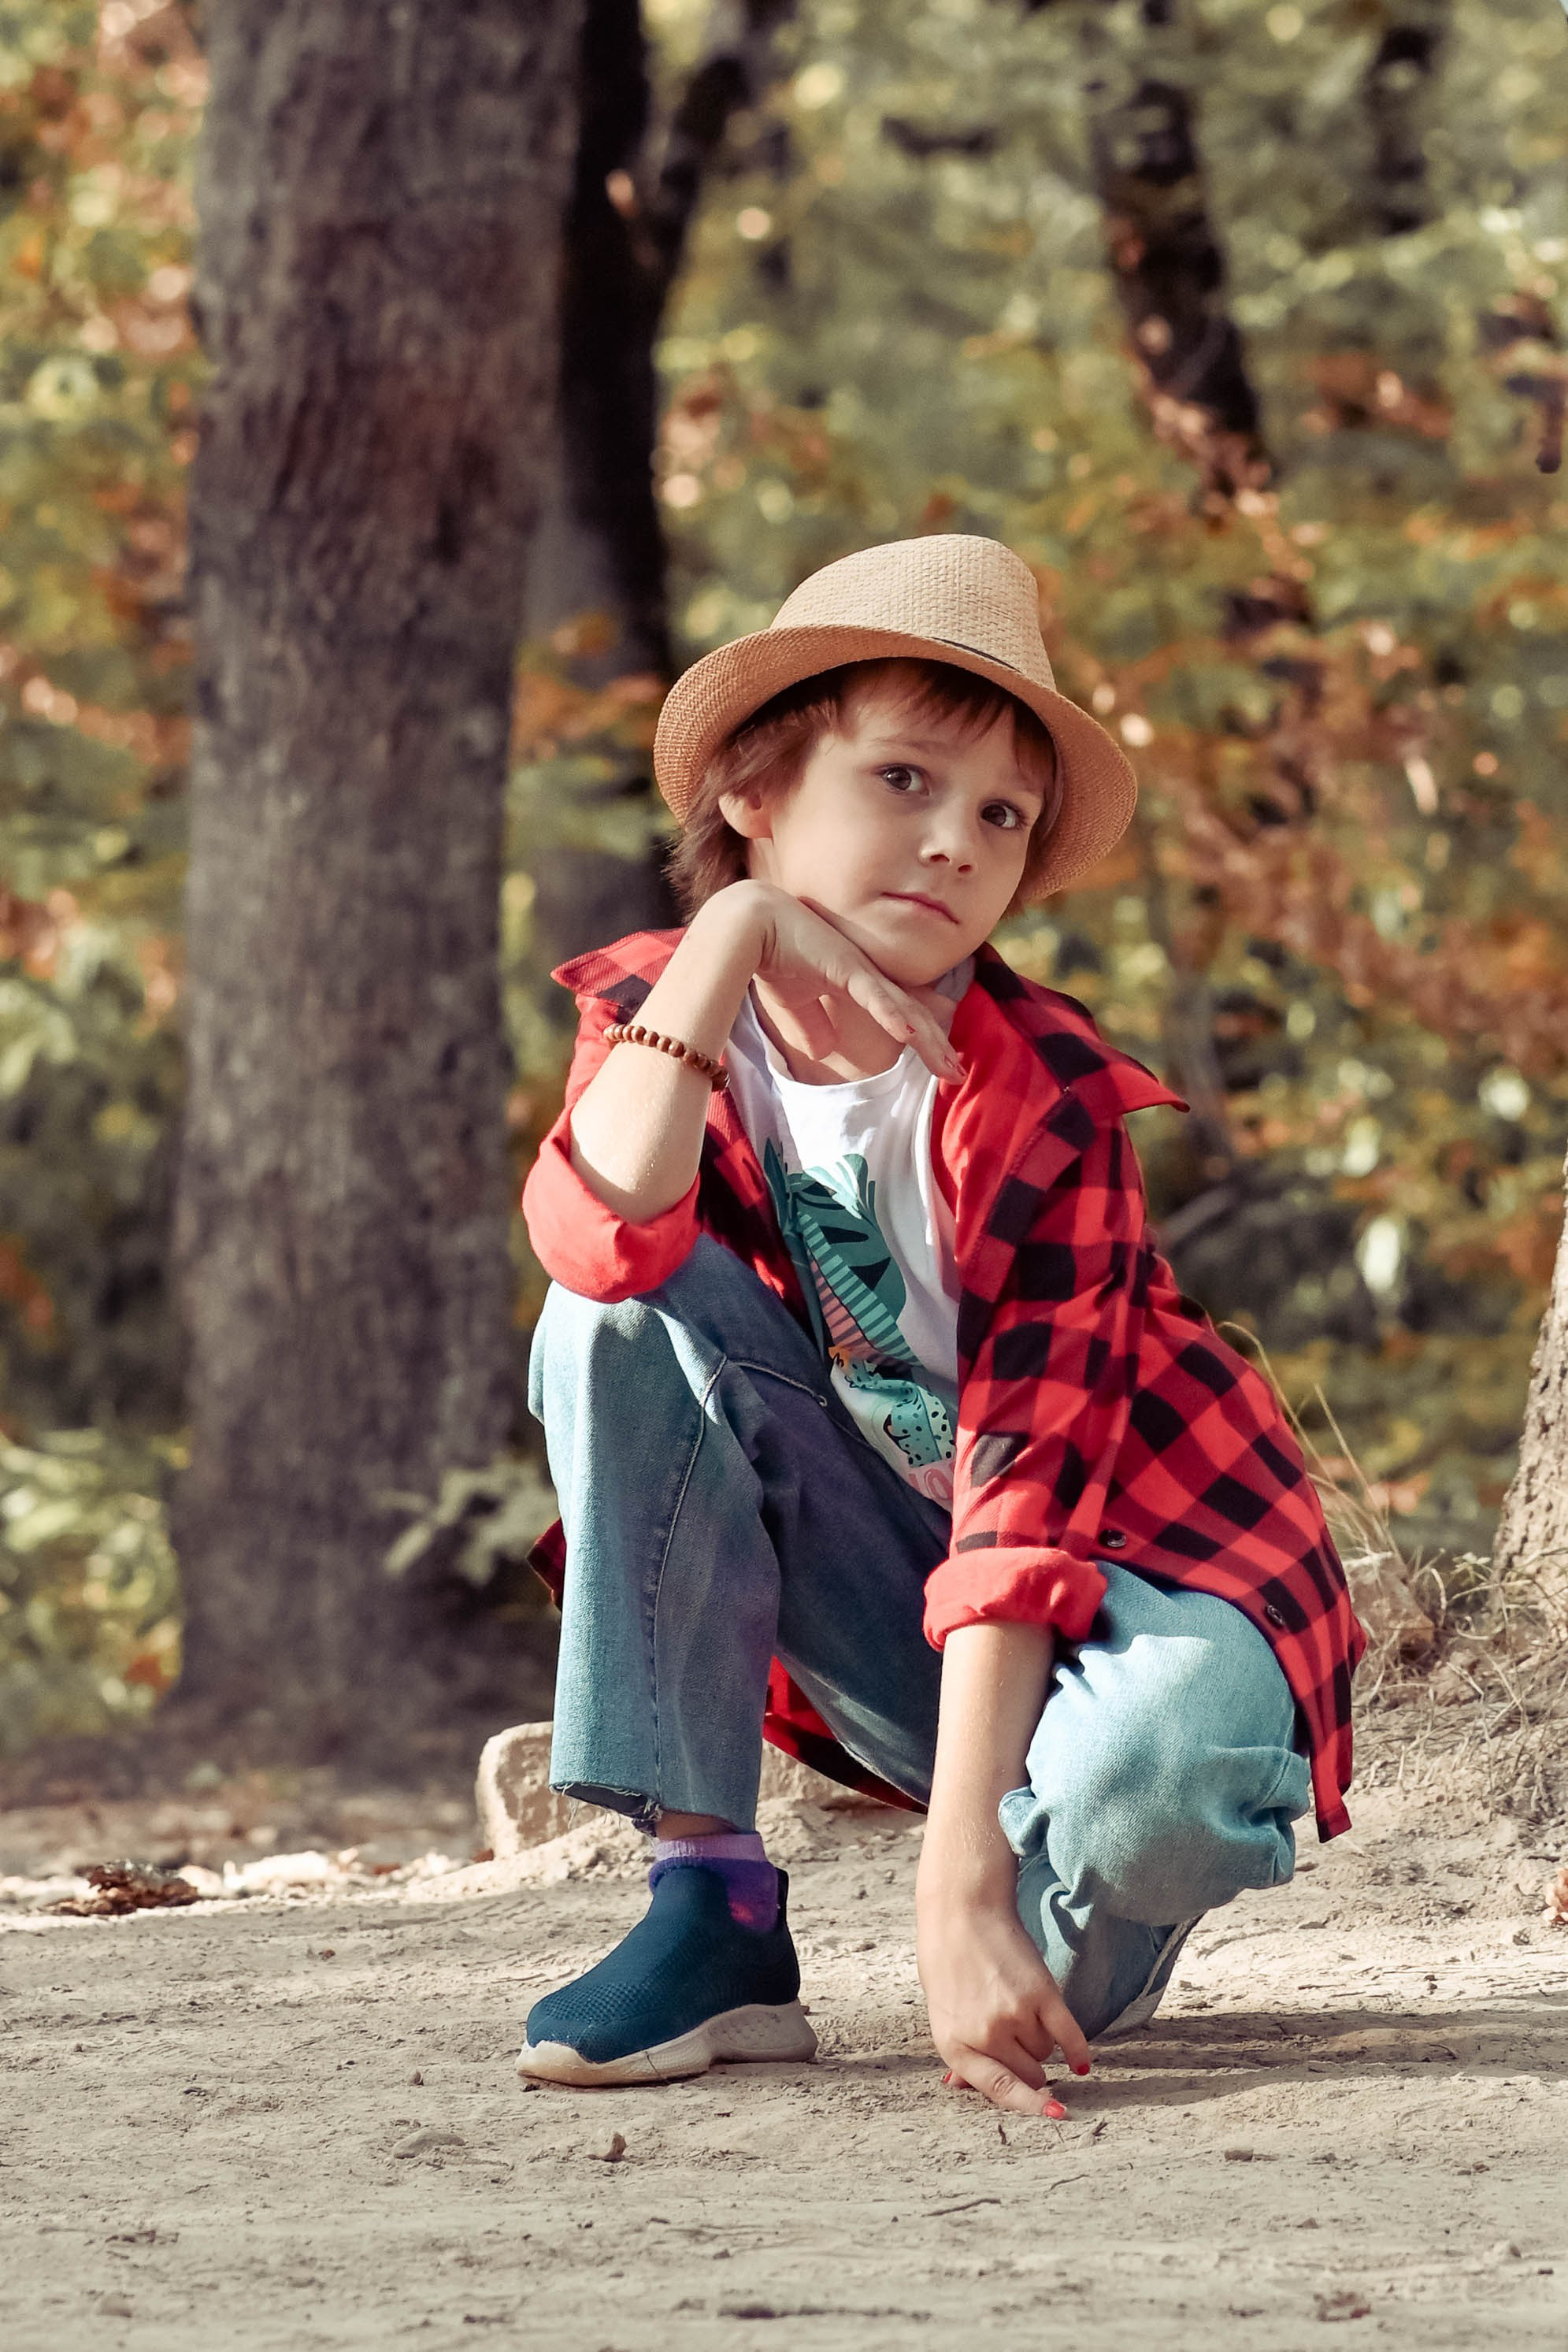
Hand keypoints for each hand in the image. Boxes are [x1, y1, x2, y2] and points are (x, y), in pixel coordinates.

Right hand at [720, 880, 962, 1082]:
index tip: (942, 1060)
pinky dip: (893, 1016)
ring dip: (928, 1039)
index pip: (901, 1012)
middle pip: (912, 1014)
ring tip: (948, 1066)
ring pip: (903, 1010)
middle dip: (937, 1045)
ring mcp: (860, 971)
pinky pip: (874, 996)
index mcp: (859, 983)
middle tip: (957, 1073)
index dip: (924, 1036)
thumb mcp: (795, 1004)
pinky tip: (911, 1035)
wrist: (751, 924)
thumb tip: (824, 1053)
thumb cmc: (773, 956)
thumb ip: (812, 1026)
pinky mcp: (845, 968)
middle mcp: (868, 976)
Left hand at [917, 1886, 1090, 2117]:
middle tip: (1019, 2039)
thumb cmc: (946, 1959)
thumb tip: (960, 2088)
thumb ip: (959, 2049)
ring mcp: (1014, 2015)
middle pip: (1028, 2073)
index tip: (1053, 2117)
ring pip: (1046, 2051)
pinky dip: (1078, 2050)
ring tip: (1021, 2008)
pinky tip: (1081, 2062)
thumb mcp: (942, 2010)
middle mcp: (985, 2035)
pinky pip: (1068, 2035)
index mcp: (955, 2045)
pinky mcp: (1041, 1993)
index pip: (998, 2090)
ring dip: (1041, 2041)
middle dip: (1029, 2064)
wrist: (961, 1910)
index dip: (1027, 2107)